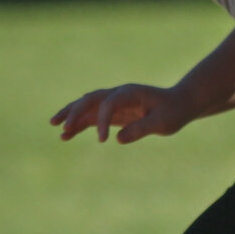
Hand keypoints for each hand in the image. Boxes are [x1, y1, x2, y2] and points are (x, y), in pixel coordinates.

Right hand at [50, 83, 189, 142]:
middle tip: (61, 126)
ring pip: (87, 106)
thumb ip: (141, 129)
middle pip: (90, 99)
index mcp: (130, 93)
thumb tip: (118, 139)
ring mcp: (114, 103)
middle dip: (74, 111)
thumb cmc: (174, 112)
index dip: (102, 121)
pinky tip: (66, 136)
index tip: (103, 140)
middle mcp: (118, 94)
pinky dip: (79, 125)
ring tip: (55, 127)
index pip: (109, 103)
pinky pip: (91, 118)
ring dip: (71, 116)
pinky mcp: (113, 113)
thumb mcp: (163, 123)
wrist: (179, 104)